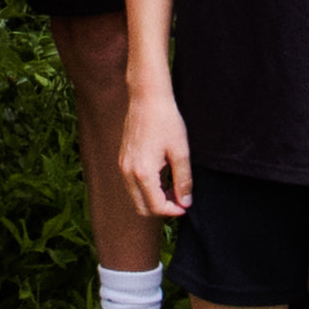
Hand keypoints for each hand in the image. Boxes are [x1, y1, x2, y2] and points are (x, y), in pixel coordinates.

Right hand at [123, 89, 194, 220]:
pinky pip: (132, 185)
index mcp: (143, 172)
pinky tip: (162, 176)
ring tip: (173, 187)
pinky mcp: (123, 160)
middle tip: (180, 199)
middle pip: (142, 208)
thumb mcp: (181, 151)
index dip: (173, 211)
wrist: (147, 97)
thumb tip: (186, 202)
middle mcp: (128, 172)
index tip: (186, 205)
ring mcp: (123, 166)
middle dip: (162, 208)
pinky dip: (146, 188)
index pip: (156, 206)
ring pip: (136, 197)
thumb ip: (183, 180)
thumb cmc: (166, 121)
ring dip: (153, 199)